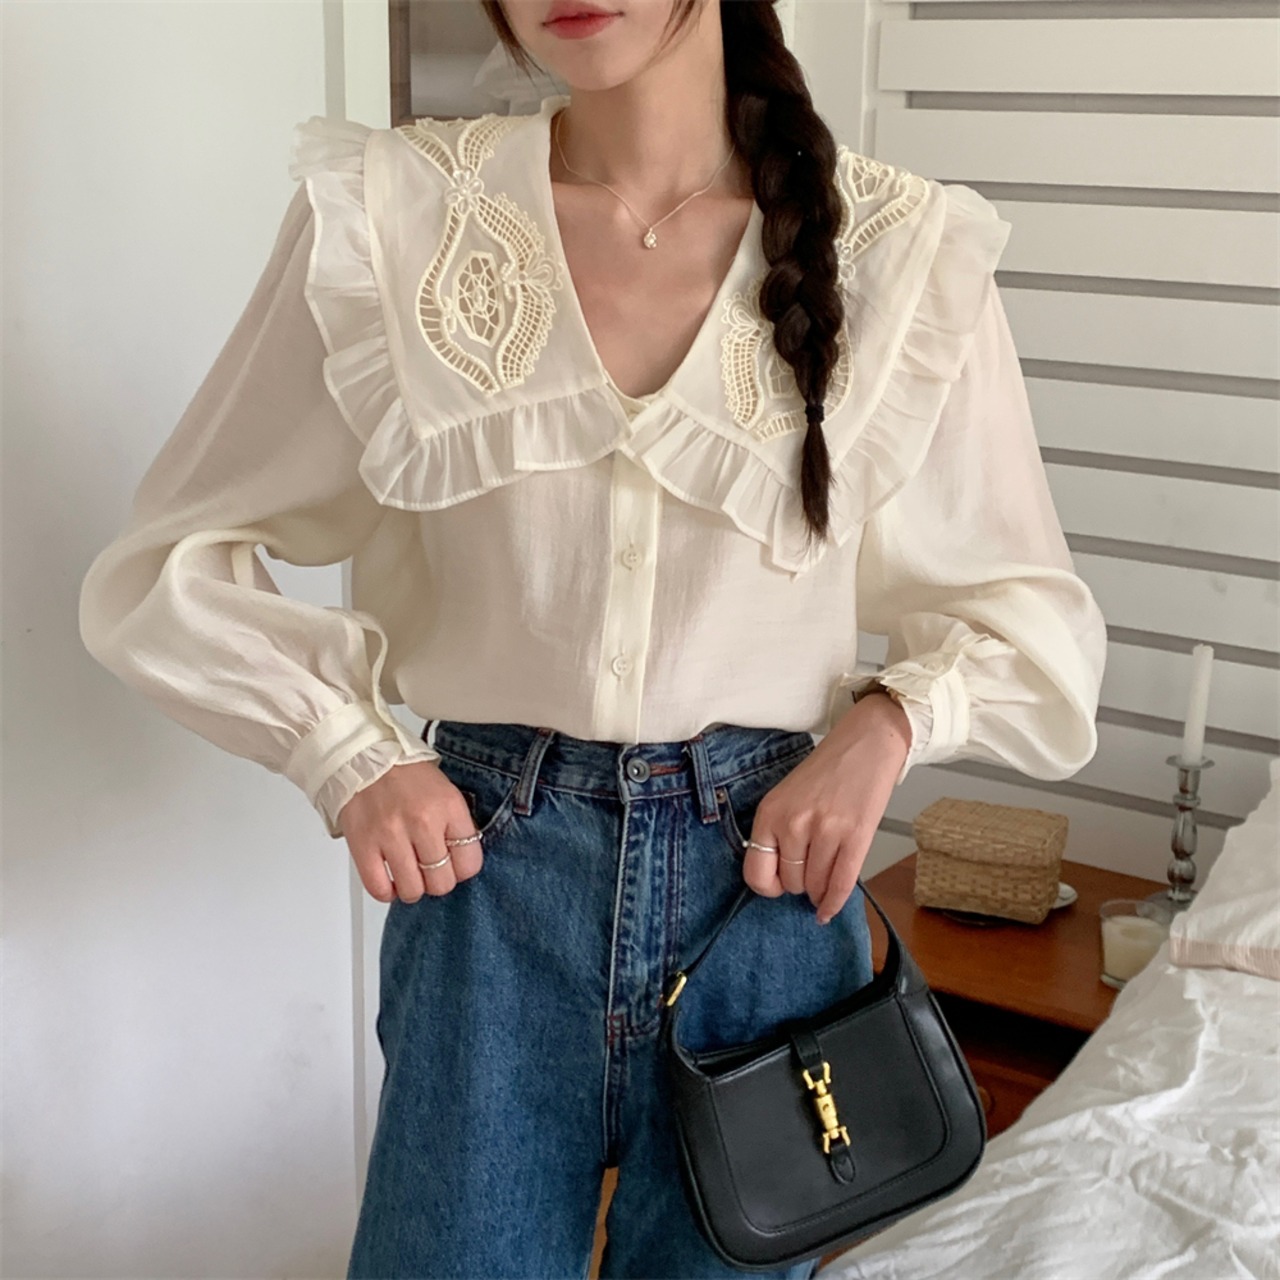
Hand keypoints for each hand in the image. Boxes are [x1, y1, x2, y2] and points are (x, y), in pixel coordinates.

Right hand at [337, 760, 482, 903]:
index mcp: (448, 807)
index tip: (455, 866)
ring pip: (412, 890)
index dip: (463, 870)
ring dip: (413, 889)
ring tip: (410, 877)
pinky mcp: (363, 845)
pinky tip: (391, 882)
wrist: (364, 756)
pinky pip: (379, 888)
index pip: (470, 861)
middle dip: (438, 882)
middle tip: (431, 872)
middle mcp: (422, 822)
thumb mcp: (445, 791)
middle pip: (442, 881)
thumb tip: (461, 859)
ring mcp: (391, 835)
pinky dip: (387, 892)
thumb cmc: (405, 774)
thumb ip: (455, 825)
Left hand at [741, 693, 911, 923]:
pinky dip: (833, 904)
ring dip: (819, 891)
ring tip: (824, 881)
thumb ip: (778, 832)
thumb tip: (778, 876)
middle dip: (800, 884)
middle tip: (810, 872)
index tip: (778, 885)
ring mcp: (825, 831)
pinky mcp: (856, 837)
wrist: (865, 745)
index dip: (768, 886)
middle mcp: (794, 823)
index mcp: (770, 812)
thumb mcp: (786, 796)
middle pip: (790, 882)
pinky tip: (828, 910)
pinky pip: (840, 885)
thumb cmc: (826, 771)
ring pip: (815, 886)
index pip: (755, 872)